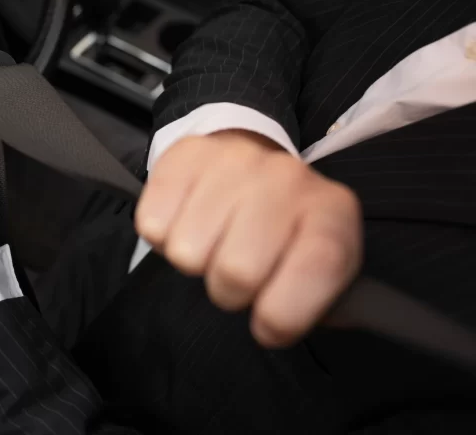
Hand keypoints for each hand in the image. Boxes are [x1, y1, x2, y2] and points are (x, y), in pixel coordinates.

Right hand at [135, 130, 361, 346]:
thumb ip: (312, 303)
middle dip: (229, 291)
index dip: (284, 312)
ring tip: (211, 244)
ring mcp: (233, 161)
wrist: (247, 166)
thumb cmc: (282, 233)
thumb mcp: (316, 269)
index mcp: (330, 211)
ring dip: (195, 262)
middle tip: (235, 275)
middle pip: (239, 270)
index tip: (267, 325)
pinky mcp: (184, 156)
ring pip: (188, 252)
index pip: (317, 267)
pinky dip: (162, 238)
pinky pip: (153, 225)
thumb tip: (274, 326)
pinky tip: (185, 222)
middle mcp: (286, 178)